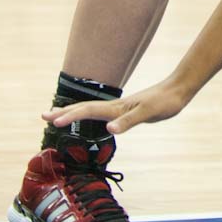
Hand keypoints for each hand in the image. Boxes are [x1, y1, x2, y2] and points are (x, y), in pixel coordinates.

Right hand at [43, 77, 188, 135]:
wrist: (178, 91)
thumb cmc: (165, 101)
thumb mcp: (149, 112)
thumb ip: (129, 121)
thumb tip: (109, 130)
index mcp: (117, 108)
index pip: (88, 111)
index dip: (70, 115)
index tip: (52, 121)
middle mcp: (115, 107)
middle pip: (84, 108)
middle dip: (64, 112)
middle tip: (43, 116)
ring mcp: (120, 108)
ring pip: (91, 110)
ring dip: (73, 112)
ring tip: (57, 115)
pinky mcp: (126, 111)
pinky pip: (101, 114)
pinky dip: (88, 115)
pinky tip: (89, 118)